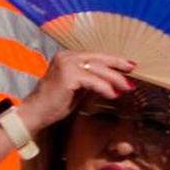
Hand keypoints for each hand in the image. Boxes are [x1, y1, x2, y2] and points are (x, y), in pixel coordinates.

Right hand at [16, 51, 135, 132]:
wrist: (36, 113)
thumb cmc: (56, 102)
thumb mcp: (78, 86)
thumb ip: (92, 79)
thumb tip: (114, 78)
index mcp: (68, 56)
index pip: (96, 56)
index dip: (114, 60)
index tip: (129, 66)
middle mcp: (67, 56)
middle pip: (100, 59)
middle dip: (119, 66)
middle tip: (133, 71)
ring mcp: (66, 64)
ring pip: (99, 69)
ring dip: (115, 79)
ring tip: (127, 88)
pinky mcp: (68, 75)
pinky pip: (93, 81)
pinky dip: (105, 88)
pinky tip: (113, 95)